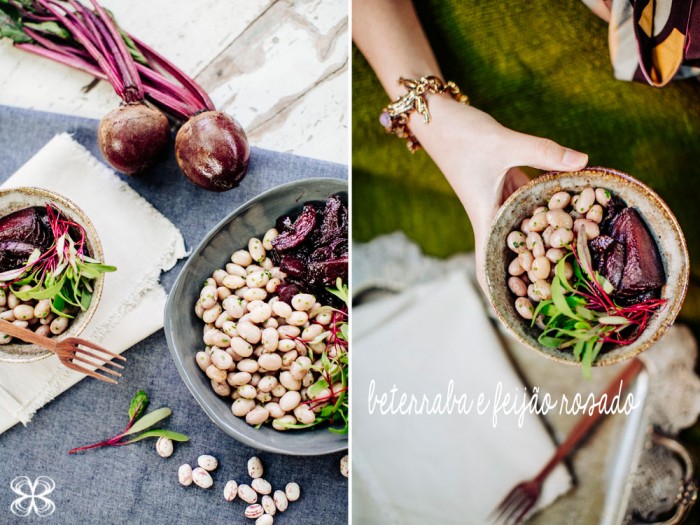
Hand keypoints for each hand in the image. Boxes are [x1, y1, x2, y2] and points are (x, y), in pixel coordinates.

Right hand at [408, 96, 588, 290]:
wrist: (438, 116)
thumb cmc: (461, 135)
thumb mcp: (503, 143)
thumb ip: (543, 152)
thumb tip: (583, 161)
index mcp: (485, 216)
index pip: (488, 264)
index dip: (498, 293)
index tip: (514, 318)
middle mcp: (492, 215)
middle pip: (510, 254)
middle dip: (528, 277)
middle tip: (558, 299)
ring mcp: (499, 201)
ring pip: (522, 231)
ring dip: (541, 246)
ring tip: (571, 265)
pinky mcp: (505, 185)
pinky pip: (529, 206)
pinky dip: (547, 214)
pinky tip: (571, 214)